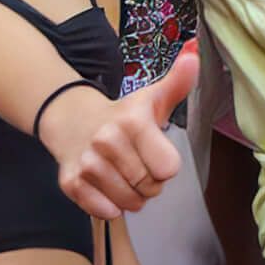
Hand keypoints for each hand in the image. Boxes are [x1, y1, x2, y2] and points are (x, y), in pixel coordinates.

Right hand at [40, 41, 197, 218]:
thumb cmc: (123, 115)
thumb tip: (194, 53)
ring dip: (131, 197)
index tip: (154, 153)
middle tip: (137, 164)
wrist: (72, 122)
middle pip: (150, 187)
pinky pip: (103, 211)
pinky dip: (109, 206)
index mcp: (133, 121)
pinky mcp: (70, 182)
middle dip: (150, 183)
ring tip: (122, 175)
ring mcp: (87, 162)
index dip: (165, 165)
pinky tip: (106, 187)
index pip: (168, 168)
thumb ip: (178, 81)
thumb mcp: (153, 97)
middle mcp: (107, 140)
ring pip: (128, 202)